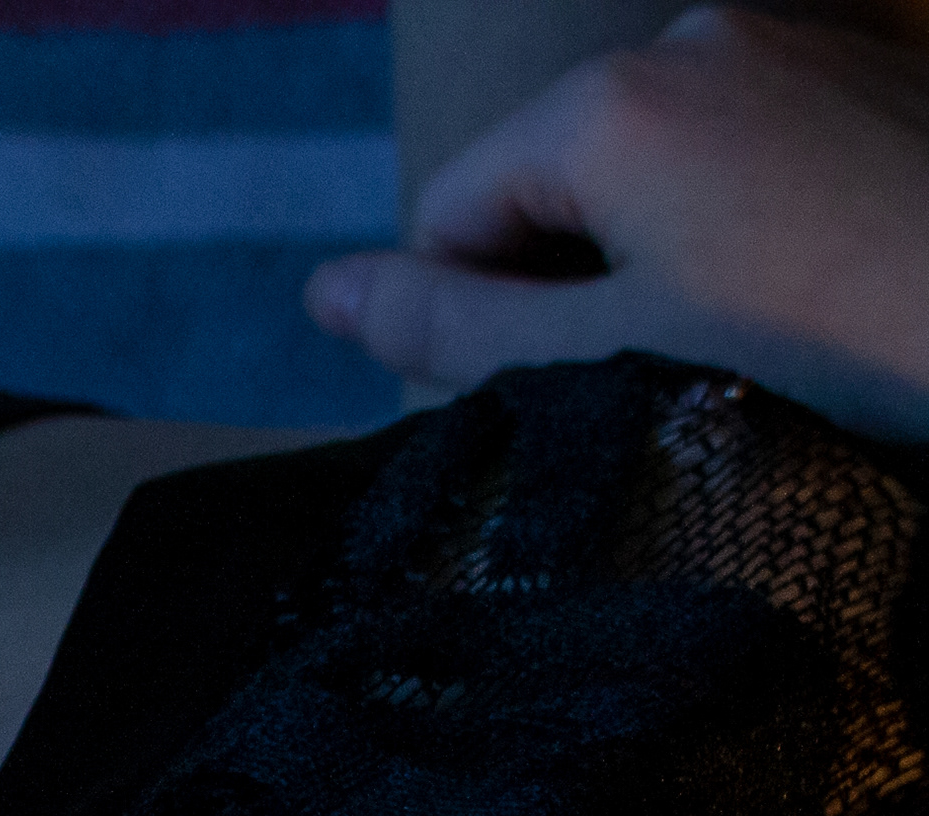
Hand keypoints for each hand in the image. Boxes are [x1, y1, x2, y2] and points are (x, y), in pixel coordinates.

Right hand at [309, 6, 928, 438]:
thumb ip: (446, 330)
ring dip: (684, 262)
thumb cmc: (839, 372)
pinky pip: (766, 156)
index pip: (454, 218)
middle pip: (560, 186)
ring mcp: (808, 44)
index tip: (588, 395)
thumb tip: (322, 291)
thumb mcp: (609, 368)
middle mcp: (701, 40)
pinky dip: (772, 230)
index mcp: (610, 103)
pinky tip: (834, 301)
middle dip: (589, 284)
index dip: (485, 326)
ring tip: (778, 349)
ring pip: (668, 176)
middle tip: (687, 384)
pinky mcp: (890, 70)